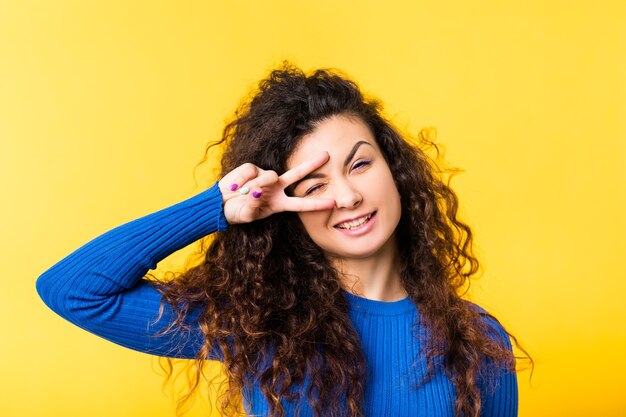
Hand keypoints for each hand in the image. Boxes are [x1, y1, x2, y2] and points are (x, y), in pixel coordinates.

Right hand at [218, 151, 334, 223]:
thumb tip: (256, 191)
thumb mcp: (246, 215)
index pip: (301, 203)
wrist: (219, 203)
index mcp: (279, 203)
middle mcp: (276, 188)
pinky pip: (251, 172)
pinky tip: (234, 187)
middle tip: (327, 155)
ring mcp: (265, 177)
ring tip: (242, 194)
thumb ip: (253, 206)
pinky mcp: (252, 168)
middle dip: (311, 164)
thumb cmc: (236, 212)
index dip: (317, 204)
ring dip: (257, 185)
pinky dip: (241, 180)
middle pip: (297, 175)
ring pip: (269, 176)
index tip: (334, 203)